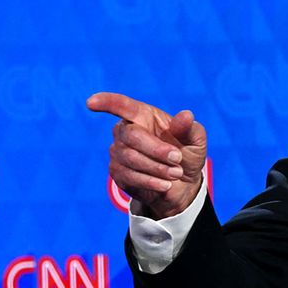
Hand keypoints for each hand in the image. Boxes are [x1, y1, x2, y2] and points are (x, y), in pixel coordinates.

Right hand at [86, 92, 206, 219]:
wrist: (183, 185)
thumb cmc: (187, 154)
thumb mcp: (196, 140)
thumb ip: (189, 128)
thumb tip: (185, 115)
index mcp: (143, 115)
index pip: (122, 105)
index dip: (106, 102)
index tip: (91, 102)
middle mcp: (126, 130)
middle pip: (131, 136)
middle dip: (156, 150)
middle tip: (178, 159)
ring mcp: (118, 152)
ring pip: (130, 158)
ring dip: (157, 167)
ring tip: (176, 173)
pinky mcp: (117, 172)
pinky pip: (128, 176)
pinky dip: (150, 181)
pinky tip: (165, 184)